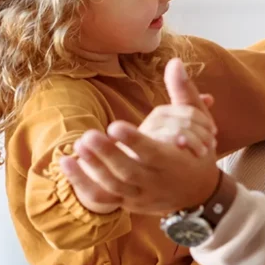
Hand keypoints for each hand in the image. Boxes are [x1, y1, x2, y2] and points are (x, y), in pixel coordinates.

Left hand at [59, 59, 220, 214]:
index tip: (114, 126)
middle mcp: (156, 182)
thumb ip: (184, 93)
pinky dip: (82, 184)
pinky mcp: (127, 202)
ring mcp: (140, 195)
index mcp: (174, 162)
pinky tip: (66, 162)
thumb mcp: (199, 124)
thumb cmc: (197, 153)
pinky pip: (102, 199)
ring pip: (114, 188)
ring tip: (77, 144)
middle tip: (87, 136)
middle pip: (129, 172)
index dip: (134, 141)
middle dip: (107, 155)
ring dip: (93, 168)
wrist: (198, 194)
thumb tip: (175, 62)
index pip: (153, 154)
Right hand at [138, 101, 217, 158]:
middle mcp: (151, 124)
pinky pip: (158, 142)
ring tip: (202, 152)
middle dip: (198, 130)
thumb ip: (196, 117)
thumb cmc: (176, 161)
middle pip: (177, 117)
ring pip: (170, 128)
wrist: (160, 188)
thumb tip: (209, 98)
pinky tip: (186, 152)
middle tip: (211, 144)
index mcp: (162, 116)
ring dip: (191, 138)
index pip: (184, 108)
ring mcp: (142, 138)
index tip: (214, 131)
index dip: (202, 118)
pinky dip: (175, 144)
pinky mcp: (138, 152)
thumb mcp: (189, 138)